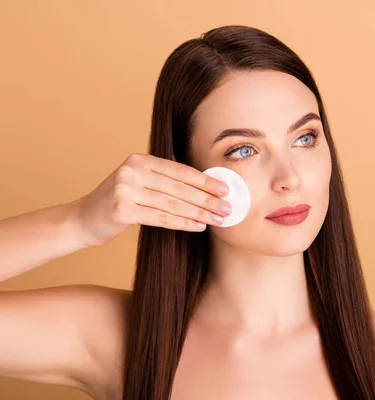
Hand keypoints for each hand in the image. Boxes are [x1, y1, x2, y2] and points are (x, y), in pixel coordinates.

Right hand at [69, 153, 231, 247]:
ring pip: (173, 203)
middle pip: (179, 187)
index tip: (225, 190)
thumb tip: (206, 188)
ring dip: (200, 213)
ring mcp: (125, 189)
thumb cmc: (119, 203)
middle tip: (228, 208)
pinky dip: (183, 223)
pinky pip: (161, 218)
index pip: (180, 170)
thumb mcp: (139, 182)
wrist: (82, 220)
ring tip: (218, 220)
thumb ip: (164, 180)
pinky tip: (199, 227)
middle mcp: (132, 170)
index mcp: (139, 159)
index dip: (205, 181)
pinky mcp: (121, 210)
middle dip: (207, 199)